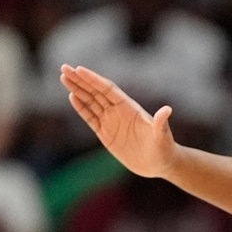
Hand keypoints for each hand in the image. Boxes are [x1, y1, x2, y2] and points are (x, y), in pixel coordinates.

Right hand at [59, 64, 178, 179]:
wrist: (160, 164)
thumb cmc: (164, 149)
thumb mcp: (163, 136)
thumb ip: (161, 123)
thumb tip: (167, 109)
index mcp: (130, 108)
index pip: (108, 89)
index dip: (94, 79)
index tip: (79, 69)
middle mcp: (119, 112)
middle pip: (96, 91)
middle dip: (80, 80)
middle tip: (64, 67)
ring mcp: (111, 122)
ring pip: (91, 102)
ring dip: (77, 90)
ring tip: (63, 77)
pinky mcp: (106, 134)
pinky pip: (90, 117)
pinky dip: (81, 107)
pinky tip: (72, 96)